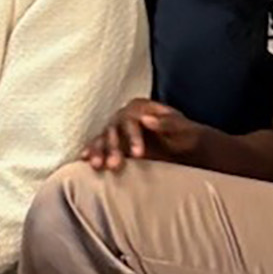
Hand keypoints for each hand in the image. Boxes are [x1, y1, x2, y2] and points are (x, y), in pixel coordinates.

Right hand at [85, 99, 205, 170]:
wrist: (186, 149)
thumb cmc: (188, 138)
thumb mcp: (185, 130)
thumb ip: (168, 123)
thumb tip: (146, 120)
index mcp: (143, 108)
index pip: (132, 118)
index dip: (132, 136)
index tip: (138, 154)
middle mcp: (127, 115)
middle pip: (114, 128)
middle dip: (113, 147)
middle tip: (114, 165)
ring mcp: (119, 129)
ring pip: (104, 137)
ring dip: (99, 151)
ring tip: (97, 166)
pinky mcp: (115, 143)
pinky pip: (99, 145)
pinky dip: (92, 151)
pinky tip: (85, 159)